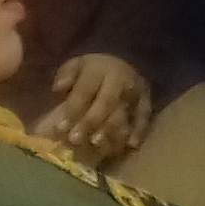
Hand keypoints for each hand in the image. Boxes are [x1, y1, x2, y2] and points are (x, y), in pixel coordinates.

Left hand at [35, 54, 152, 162]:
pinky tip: (131, 145)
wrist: (126, 60)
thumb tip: (58, 88)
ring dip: (110, 130)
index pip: (85, 90)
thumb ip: (66, 76)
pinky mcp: (146, 103)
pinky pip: (144, 118)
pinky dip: (138, 132)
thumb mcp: (76, 65)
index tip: (60, 127)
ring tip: (97, 144)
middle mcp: (120, 81)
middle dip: (90, 122)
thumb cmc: (93, 70)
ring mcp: (135, 93)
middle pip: (105, 103)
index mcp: (99, 70)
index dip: (73, 109)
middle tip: (75, 140)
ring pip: (123, 113)